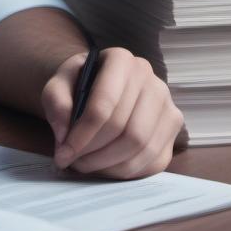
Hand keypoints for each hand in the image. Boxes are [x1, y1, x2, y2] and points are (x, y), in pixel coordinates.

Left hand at [42, 47, 183, 178]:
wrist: (100, 87)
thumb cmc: (78, 84)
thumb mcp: (58, 85)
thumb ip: (56, 102)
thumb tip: (64, 135)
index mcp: (121, 59)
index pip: (104, 103)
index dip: (82, 133)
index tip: (63, 153)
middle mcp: (151, 79)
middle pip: (125, 129)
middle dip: (95, 152)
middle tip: (72, 162)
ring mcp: (167, 105)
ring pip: (142, 147)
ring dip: (110, 165)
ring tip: (85, 166)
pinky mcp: (174, 130)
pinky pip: (155, 161)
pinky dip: (127, 171)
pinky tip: (106, 168)